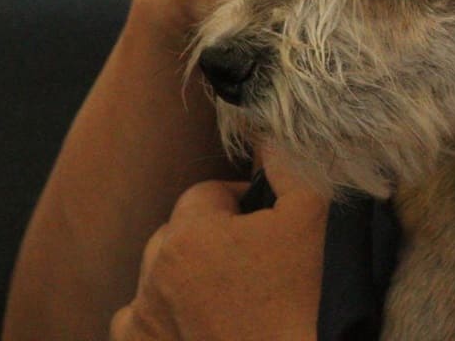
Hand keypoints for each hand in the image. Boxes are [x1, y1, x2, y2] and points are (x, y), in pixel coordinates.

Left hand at [110, 150, 328, 340]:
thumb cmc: (312, 301)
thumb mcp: (316, 216)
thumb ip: (288, 164)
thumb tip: (265, 133)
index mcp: (189, 236)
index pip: (207, 193)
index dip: (243, 203)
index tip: (272, 226)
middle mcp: (154, 280)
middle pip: (177, 235)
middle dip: (211, 239)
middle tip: (257, 263)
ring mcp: (145, 327)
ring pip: (156, 282)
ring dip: (183, 281)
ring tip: (230, 299)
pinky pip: (138, 327)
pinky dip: (162, 323)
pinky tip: (200, 327)